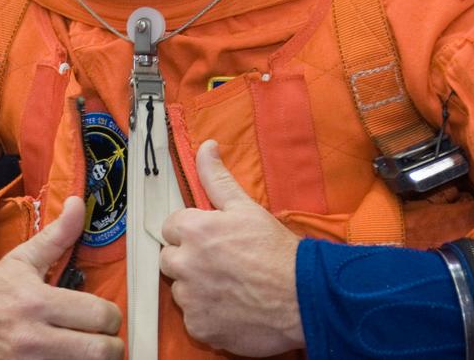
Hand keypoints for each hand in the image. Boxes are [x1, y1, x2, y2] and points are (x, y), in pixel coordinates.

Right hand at [0, 196, 122, 359]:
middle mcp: (32, 338)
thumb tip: (78, 204)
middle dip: (110, 345)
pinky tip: (67, 358)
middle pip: (99, 352)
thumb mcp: (21, 260)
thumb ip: (57, 235)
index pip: (99, 315)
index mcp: (37, 302)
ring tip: (87, 350)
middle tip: (104, 338)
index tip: (105, 316)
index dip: (111, 315)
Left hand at [159, 140, 303, 355]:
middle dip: (188, 259)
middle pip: (169, 259)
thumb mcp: (247, 208)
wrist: (304, 297)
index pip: (171, 226)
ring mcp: (191, 299)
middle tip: (221, 263)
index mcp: (194, 230)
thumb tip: (206, 147)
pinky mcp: (200, 327)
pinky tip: (231, 307)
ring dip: (196, 288)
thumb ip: (218, 178)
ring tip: (229, 286)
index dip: (192, 231)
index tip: (212, 239)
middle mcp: (186, 264)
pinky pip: (193, 318)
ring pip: (180, 290)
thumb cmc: (277, 251)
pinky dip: (208, 314)